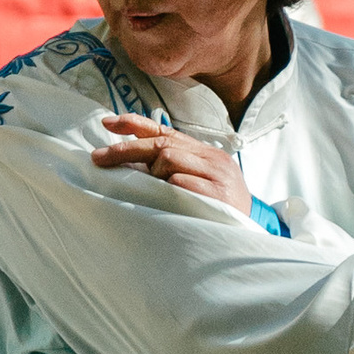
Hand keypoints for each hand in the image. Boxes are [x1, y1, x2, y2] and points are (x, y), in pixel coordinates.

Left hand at [89, 110, 252, 217]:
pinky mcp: (218, 195)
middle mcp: (211, 159)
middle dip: (126, 150)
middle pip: (161, 144)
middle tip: (99, 158)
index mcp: (205, 152)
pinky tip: (165, 199)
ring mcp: (216, 175)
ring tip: (154, 191)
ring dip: (153, 174)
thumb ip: (173, 169)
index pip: (166, 131)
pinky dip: (168, 189)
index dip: (135, 124)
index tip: (107, 123)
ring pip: (169, 159)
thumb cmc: (219, 208)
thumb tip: (131, 163)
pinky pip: (180, 184)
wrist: (254, 230)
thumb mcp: (199, 182)